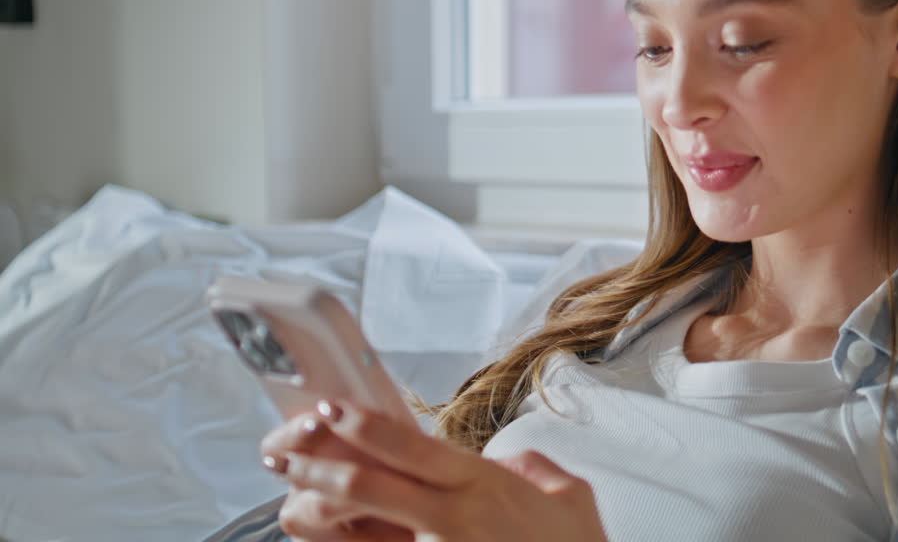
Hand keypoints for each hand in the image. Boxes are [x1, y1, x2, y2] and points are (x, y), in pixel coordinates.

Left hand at [260, 400, 608, 541]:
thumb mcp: (572, 498)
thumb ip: (534, 470)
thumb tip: (513, 465)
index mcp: (484, 487)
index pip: (412, 447)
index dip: (365, 425)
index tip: (330, 408)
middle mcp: (455, 520)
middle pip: (371, 487)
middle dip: (320, 466)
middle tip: (286, 453)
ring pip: (365, 530)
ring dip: (323, 513)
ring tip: (296, 499)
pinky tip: (334, 532)